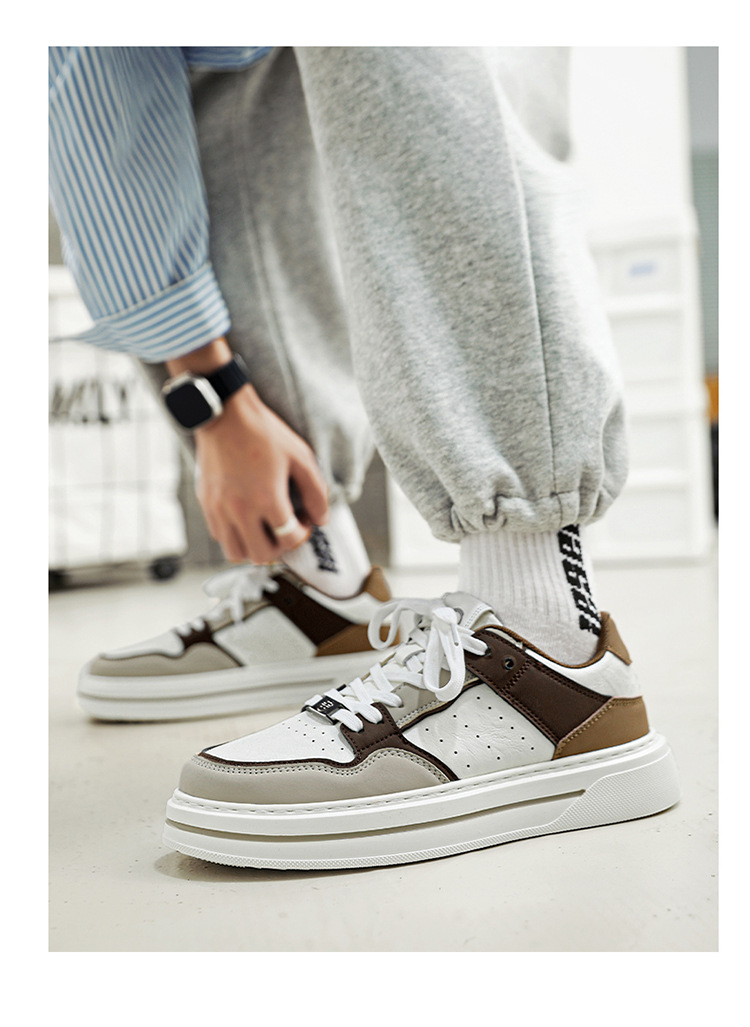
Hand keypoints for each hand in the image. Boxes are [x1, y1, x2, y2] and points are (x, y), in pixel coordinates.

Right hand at [166, 338, 328, 563]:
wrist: (224, 414)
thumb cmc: (263, 432)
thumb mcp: (300, 456)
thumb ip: (316, 491)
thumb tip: (321, 518)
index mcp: (267, 498)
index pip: (288, 538)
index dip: (302, 534)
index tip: (303, 521)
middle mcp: (240, 509)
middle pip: (261, 555)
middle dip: (279, 547)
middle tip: (284, 529)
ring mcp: (219, 509)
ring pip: (236, 553)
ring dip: (254, 547)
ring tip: (263, 529)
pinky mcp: (206, 504)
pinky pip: (219, 536)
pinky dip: (234, 536)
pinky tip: (245, 518)